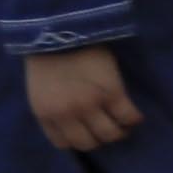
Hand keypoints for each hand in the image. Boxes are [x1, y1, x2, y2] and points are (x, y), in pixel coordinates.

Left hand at [24, 44, 142, 155]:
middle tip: (107, 126)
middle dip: (99, 137)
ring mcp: (91, 104)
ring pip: (111, 134)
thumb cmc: (48, 57)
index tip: (86, 130)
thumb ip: (52, 110)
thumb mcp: (39, 90)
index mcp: (46, 114)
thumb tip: (73, 125)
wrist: (63, 29)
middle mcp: (68, 114)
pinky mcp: (112, 92)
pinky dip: (133, 119)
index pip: (65, 144)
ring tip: (122, 121)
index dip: (78, 138)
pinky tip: (133, 114)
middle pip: (90, 143)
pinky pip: (129, 116)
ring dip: (118, 131)